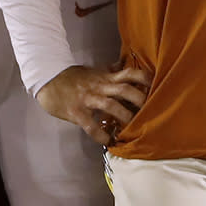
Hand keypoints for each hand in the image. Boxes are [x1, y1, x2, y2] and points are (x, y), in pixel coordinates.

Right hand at [37, 64, 151, 145]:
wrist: (47, 81)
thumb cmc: (72, 77)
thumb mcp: (93, 71)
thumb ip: (109, 71)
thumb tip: (121, 64)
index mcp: (105, 77)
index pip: (129, 73)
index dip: (145, 78)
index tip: (157, 86)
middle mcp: (100, 86)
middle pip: (125, 89)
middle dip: (140, 100)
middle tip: (151, 112)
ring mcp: (88, 98)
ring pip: (111, 105)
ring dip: (124, 117)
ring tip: (132, 128)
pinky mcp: (76, 111)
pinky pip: (90, 125)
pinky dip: (101, 134)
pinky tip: (109, 141)